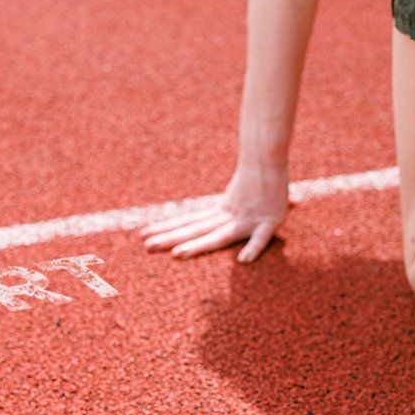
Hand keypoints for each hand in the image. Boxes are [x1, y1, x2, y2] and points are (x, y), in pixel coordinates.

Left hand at [140, 161, 288, 262]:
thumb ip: (238, 203)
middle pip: (196, 229)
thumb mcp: (243, 194)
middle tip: (146, 246)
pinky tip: (243, 261)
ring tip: (177, 254)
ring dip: (199, 245)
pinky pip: (262, 238)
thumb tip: (239, 208)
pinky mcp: (270, 221)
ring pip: (220, 235)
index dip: (167, 229)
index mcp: (221, 211)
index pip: (189, 221)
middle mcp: (229, 216)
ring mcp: (249, 219)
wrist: (270, 152)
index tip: (143, 235)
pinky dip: (254, 247)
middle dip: (171, 237)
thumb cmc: (260, 172)